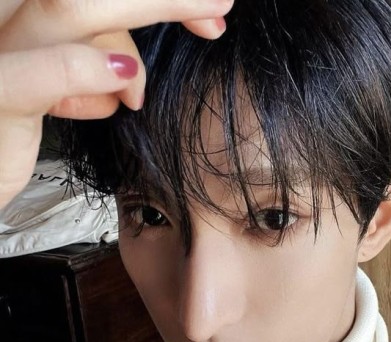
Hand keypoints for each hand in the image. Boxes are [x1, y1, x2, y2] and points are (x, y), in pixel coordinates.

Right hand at [0, 0, 232, 207]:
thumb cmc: (10, 128)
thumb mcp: (54, 85)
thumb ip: (87, 60)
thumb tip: (127, 69)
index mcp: (19, 9)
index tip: (206, 6)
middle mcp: (1, 14)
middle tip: (217, 8)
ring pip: (66, 8)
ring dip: (141, 15)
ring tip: (157, 75)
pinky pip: (36, 74)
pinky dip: (83, 69)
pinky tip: (126, 78)